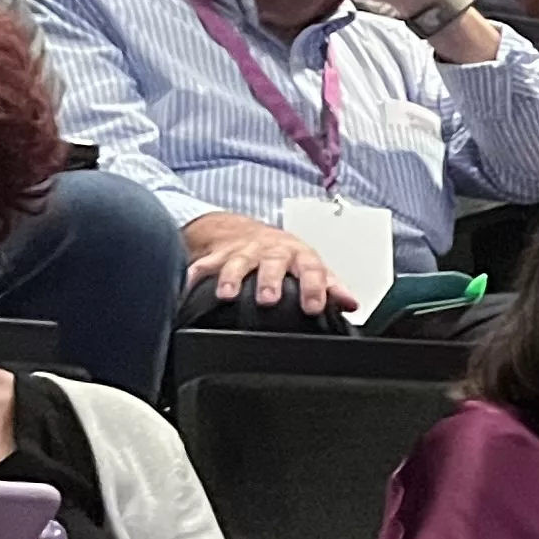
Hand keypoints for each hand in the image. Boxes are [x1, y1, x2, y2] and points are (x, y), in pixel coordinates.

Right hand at [182, 211, 343, 316]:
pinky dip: (192, 275)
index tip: (314, 307)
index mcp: (298, 255)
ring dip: (231, 278)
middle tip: (268, 300)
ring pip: (236, 263)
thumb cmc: (282, 254)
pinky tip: (186, 286)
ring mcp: (242, 253)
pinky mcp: (216, 256)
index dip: (315, 288)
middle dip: (269, 281)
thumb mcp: (310, 266)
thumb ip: (331, 286)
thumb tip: (352, 306)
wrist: (243, 231)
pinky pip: (201, 265)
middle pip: (272, 264)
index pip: (311, 269)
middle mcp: (270, 252)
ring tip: (227, 295)